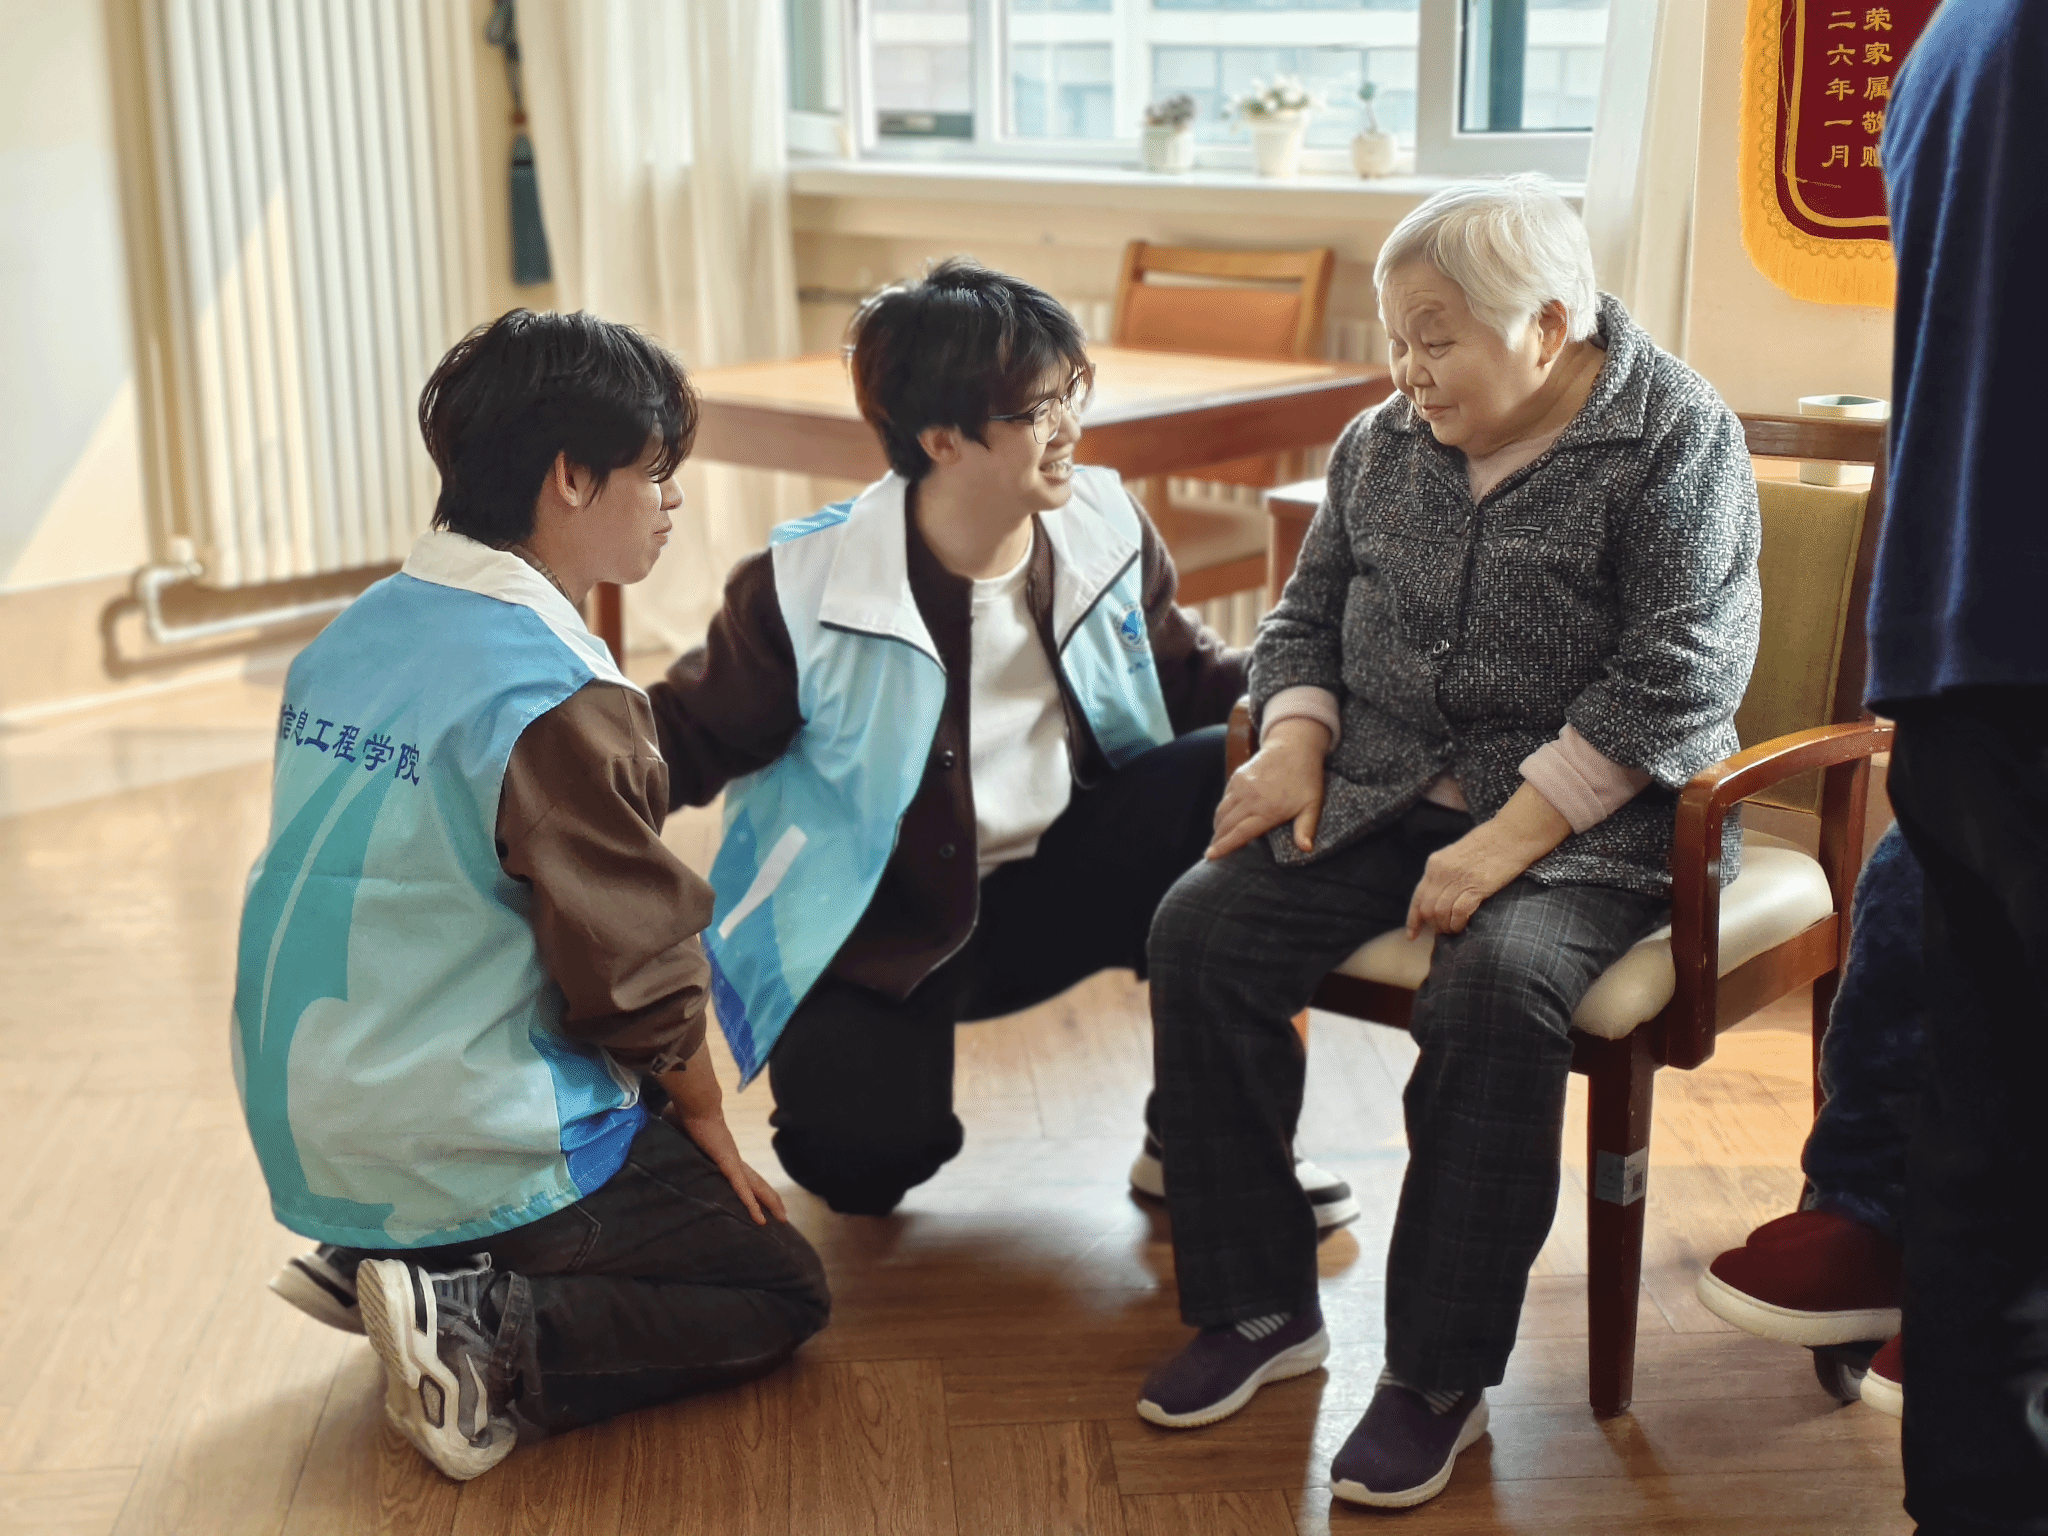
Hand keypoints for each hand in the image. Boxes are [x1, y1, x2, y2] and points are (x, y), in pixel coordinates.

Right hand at [655, 1044, 788, 1224]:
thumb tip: (661, 1138)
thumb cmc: (685, 1112)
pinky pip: (742, 1188)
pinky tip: (760, 1218)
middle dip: (769, 1199)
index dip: (751, 1187)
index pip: (742, 1174)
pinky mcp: (729, 1163)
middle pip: (756, 1183)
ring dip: (769, 1203)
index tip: (760, 1199)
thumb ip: (674, 1139)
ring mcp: (733, 1161)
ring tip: (782, 1218)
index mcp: (722, 1153)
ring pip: (756, 1187)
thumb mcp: (677, 1130)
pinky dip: (750, 1204)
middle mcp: (732, 1159)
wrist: (694, 1102)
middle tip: (782, 1215)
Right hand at [1207, 717, 1330, 859]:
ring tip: (1216, 840)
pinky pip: (1225, 799)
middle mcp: (1250, 798)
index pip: (1240, 833)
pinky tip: (1224, 820)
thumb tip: (1306, 849)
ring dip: (1217, 827)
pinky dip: (1221, 812)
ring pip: (1222, 811)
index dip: (1225, 846)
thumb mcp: (1312, 804)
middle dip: (1217, 840)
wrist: (1294, 746)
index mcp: (1268, 809)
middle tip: (1211, 854)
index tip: (1211, 856)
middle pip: (1226, 824)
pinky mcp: (1237, 777)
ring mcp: (1241, 786)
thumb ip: (1306, 828)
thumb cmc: (1306, 778)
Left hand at [1404, 782, 1570, 937]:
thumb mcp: (1457, 854)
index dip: (1413, 920)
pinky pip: (1458, 913)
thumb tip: (1439, 897)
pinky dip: (1458, 924)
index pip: (1418, 897)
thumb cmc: (1489, 843)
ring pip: (1441, 913)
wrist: (1512, 834)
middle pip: (1427, 909)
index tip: (1412, 936)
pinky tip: (1463, 926)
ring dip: (1447, 927)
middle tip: (1445, 931)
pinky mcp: (1477, 886)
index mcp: (1435, 863)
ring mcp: (1459, 878)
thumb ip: (1445, 873)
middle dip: (1434, 925)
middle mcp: (1442, 871)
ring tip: (1455, 929)